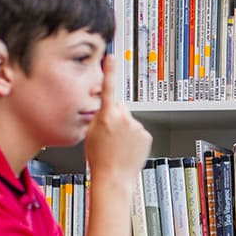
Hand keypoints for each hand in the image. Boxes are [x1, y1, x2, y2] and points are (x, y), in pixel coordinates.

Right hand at [83, 56, 151, 180]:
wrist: (114, 177)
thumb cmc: (98, 158)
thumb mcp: (90, 133)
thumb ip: (97, 117)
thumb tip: (103, 109)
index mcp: (107, 116)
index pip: (108, 88)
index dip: (110, 71)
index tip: (112, 57)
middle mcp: (124, 118)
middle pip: (119, 108)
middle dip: (114, 115)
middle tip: (108, 133)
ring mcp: (137, 126)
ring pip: (129, 121)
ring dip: (124, 129)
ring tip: (117, 145)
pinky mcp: (146, 135)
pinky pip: (137, 131)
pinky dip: (133, 137)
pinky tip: (126, 148)